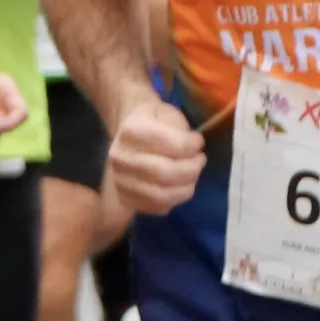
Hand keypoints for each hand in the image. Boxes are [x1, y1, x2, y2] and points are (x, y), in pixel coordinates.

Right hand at [108, 96, 206, 217]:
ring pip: (161, 195)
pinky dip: (174, 200)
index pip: (174, 145)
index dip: (193, 145)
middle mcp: (120, 157)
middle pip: (165, 173)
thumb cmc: (153, 121)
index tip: (199, 142)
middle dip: (192, 169)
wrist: (127, 133)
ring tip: (193, 175)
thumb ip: (180, 130)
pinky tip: (179, 187)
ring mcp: (119, 180)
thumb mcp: (167, 112)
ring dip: (186, 188)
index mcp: (131, 130)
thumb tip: (192, 152)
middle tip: (200, 160)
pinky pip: (156, 208)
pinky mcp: (124, 198)